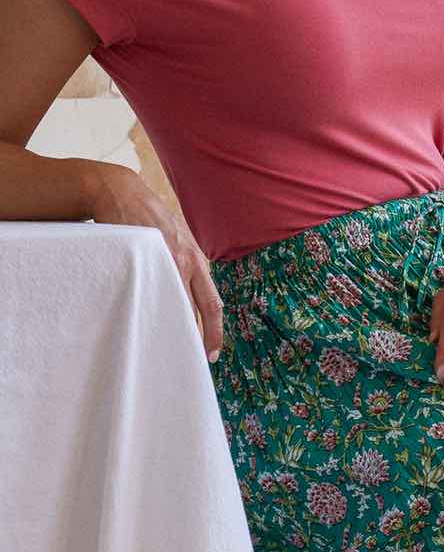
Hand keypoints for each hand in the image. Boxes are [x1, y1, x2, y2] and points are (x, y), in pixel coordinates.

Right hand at [84, 163, 223, 361]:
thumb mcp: (175, 241)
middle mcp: (187, 261)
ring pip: (175, 304)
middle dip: (196, 337)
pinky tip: (146, 325)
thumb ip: (184, 266)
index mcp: (197, 261)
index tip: (211, 355)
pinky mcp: (144, 258)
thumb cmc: (148, 220)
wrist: (122, 192)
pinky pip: (150, 292)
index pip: (212, 304)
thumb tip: (185, 301)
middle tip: (191, 359)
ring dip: (172, 326)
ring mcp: (166, 260)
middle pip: (197, 309)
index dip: (214, 332)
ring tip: (168, 348)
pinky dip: (151, 311)